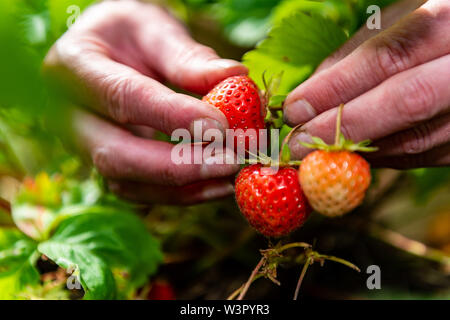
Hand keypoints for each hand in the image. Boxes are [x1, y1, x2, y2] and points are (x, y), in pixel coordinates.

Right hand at [44, 1, 246, 203]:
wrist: (104, 52)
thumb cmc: (127, 34)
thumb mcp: (153, 28)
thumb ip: (187, 57)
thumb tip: (235, 76)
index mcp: (73, 67)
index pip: (123, 97)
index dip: (173, 116)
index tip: (221, 126)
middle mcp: (70, 116)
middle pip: (116, 156)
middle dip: (180, 166)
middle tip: (232, 161)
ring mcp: (86, 148)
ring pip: (129, 185)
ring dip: (185, 188)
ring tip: (233, 177)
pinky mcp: (110, 165)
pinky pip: (142, 190)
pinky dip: (182, 193)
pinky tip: (218, 184)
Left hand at [284, 0, 449, 168]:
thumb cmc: (438, 28)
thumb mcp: (402, 19)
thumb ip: (361, 50)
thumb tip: (312, 93)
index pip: (388, 57)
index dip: (335, 87)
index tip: (295, 109)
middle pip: (406, 101)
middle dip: (341, 125)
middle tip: (297, 144)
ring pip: (416, 138)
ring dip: (357, 148)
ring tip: (317, 152)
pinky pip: (426, 155)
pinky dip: (383, 156)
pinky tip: (353, 152)